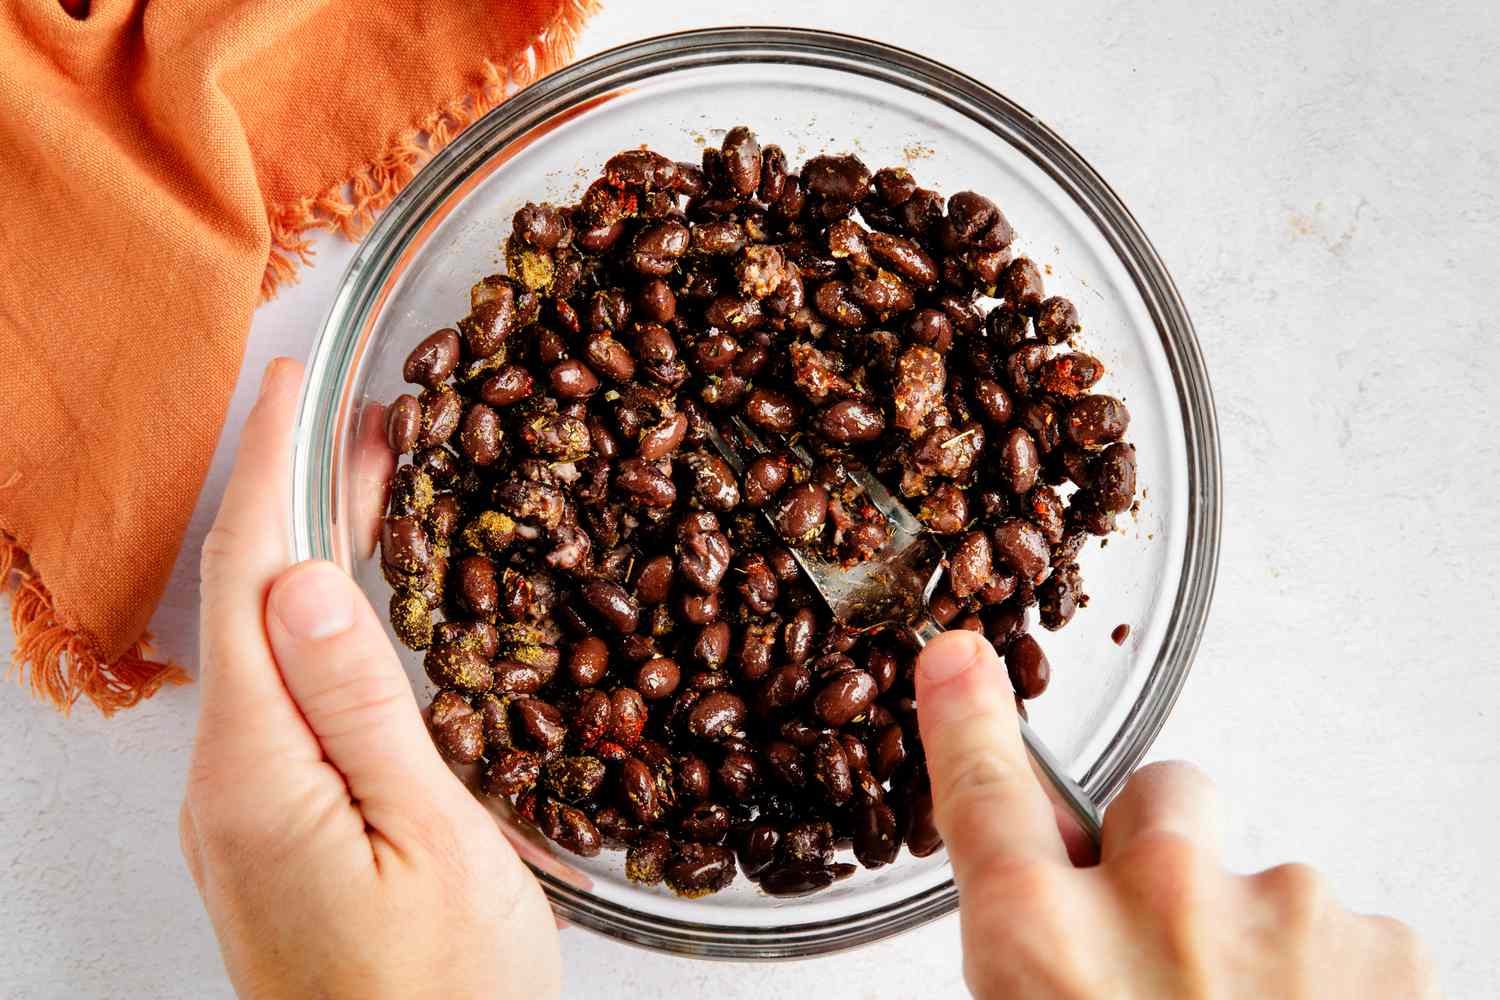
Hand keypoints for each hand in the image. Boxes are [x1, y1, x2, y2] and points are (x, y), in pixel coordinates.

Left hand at [179, 359, 560, 999]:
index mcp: (260, 775)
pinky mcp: (273, 825)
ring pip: (267, 641)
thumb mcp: (432, 841)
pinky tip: (360, 596)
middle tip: (357, 415)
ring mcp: (245, 807)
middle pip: (247, 600)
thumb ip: (363, 708)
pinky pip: (285, 691)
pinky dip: (320, 618)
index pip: (247, 580)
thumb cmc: (445, 995)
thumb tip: (308, 579)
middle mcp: (229, 783)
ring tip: (372, 479)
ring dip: (310, 549)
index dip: (268, 470)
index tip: (291, 385)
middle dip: (293, 492)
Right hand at [915, 630, 1436, 998]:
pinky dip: (1340, 984)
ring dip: (1259, 941)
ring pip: (1264, 878)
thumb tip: (1043, 916)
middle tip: (1172, 960)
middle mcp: (1159, 906)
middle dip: (1164, 853)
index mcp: (1045, 952)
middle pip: (1159, 799)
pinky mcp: (1389, 948)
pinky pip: (1349, 933)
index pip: (984, 795)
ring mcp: (1286, 916)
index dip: (966, 719)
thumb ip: (1036, 964)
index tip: (958, 660)